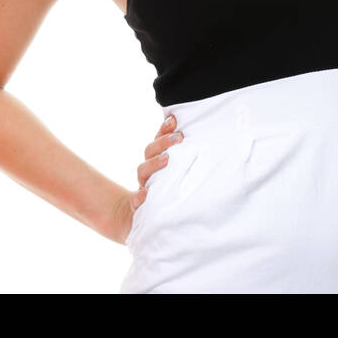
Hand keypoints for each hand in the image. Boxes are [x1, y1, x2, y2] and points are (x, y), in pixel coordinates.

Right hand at [120, 114, 181, 242]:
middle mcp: (148, 171)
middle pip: (150, 151)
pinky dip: (139, 196)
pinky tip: (146, 193)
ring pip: (142, 170)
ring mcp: (142, 186)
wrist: (139, 218)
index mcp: (156, 160)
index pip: (158, 140)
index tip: (174, 119)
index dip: (164, 129)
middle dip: (163, 142)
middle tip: (179, 137)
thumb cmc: (166, 193)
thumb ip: (184, 160)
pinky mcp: (138, 205)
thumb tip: (202, 143)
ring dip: (154, 163)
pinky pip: (135, 200)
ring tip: (167, 159)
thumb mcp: (176, 175)